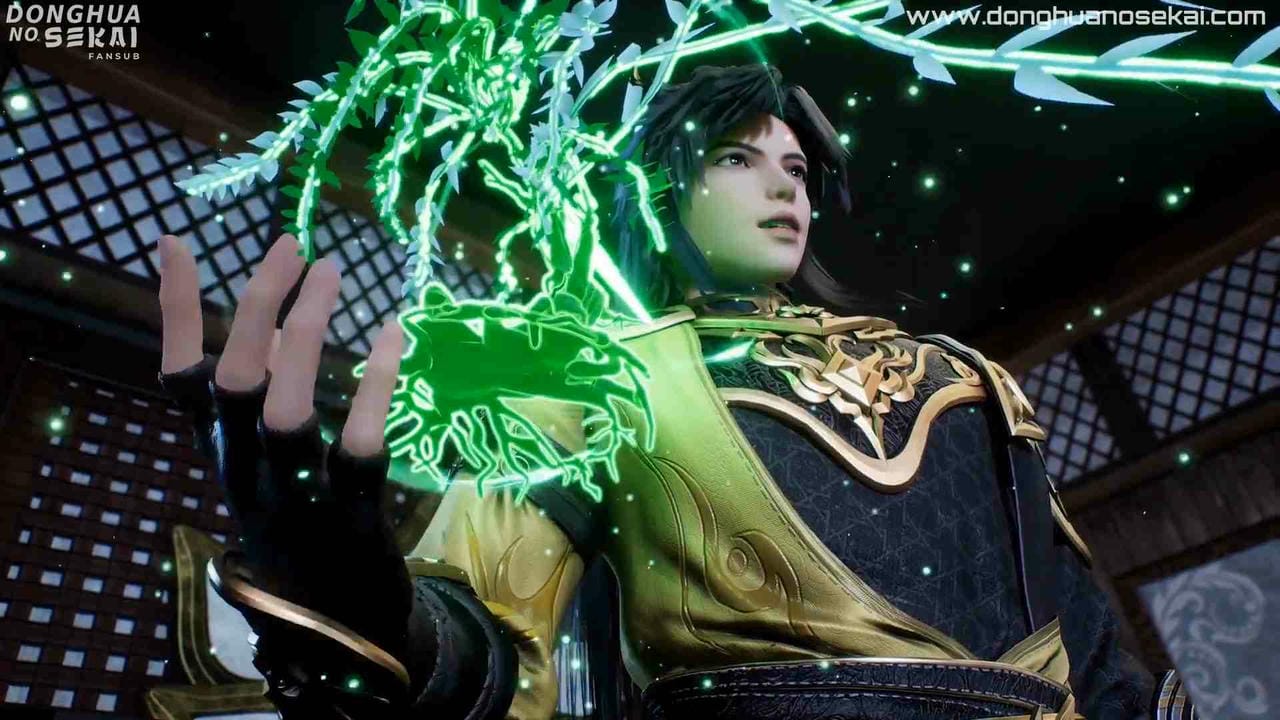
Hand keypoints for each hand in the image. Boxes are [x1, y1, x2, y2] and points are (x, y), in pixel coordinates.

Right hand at [155, 233, 411, 657]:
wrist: (335, 618)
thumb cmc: (297, 515)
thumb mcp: (259, 457)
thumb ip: (257, 389)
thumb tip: (269, 315)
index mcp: (221, 452)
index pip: (179, 378)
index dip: (176, 313)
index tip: (175, 243)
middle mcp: (247, 472)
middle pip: (233, 383)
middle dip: (257, 306)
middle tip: (294, 246)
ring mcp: (297, 496)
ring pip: (284, 412)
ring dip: (305, 335)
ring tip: (332, 274)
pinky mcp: (352, 516)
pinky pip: (360, 446)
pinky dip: (376, 385)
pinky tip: (394, 333)